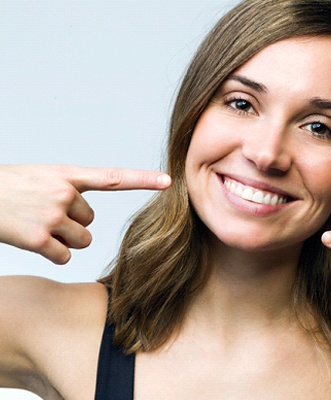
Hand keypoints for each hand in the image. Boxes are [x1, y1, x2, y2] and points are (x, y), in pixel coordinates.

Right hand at [0, 165, 170, 264]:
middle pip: (90, 221)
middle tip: (44, 212)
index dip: (143, 180)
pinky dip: (53, 253)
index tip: (168, 181)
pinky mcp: (38, 239)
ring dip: (64, 239)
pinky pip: (65, 255)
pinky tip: (33, 240)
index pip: (113, 178)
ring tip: (38, 225)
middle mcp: (63, 193)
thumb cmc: (8, 187)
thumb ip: (68, 188)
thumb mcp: (40, 177)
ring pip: (82, 240)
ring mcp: (51, 216)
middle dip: (71, 222)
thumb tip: (86, 215)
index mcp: (66, 175)